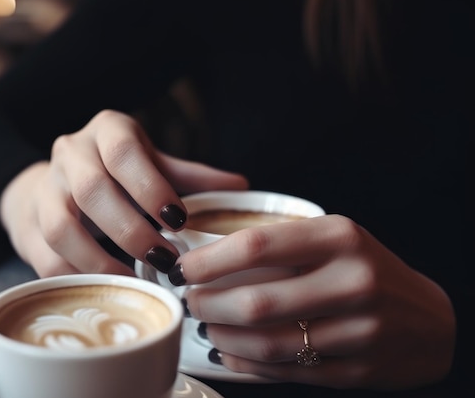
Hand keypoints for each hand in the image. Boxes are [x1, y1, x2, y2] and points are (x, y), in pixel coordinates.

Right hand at [0, 109, 247, 276]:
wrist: (54, 182)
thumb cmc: (115, 174)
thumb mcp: (151, 164)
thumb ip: (189, 177)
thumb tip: (240, 187)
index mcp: (107, 132)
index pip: (125, 151)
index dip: (151, 186)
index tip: (178, 220)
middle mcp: (71, 153)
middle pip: (92, 190)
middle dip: (130, 230)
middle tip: (165, 259)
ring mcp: (45, 188)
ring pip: (61, 226)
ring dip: (99, 259)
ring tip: (132, 280)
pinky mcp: (28, 223)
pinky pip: (44, 256)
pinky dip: (75, 276)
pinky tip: (103, 286)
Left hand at [174, 214, 454, 389]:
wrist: (428, 319)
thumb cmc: (367, 269)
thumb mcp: (334, 238)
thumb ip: (282, 243)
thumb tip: (208, 254)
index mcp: (340, 237)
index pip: (257, 245)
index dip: (209, 260)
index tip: (183, 267)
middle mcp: (352, 281)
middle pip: (256, 302)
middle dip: (207, 305)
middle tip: (189, 301)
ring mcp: (358, 331)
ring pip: (268, 343)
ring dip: (222, 337)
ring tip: (204, 326)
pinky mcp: (357, 370)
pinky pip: (286, 372)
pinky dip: (246, 364)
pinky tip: (228, 352)